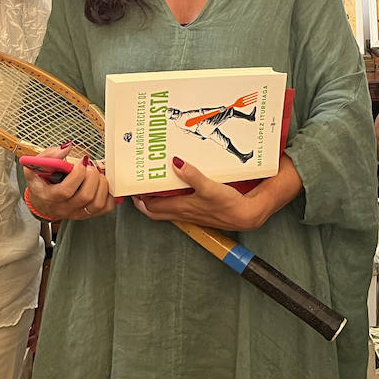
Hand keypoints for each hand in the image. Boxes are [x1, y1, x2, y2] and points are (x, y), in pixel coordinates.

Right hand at [23, 145, 114, 220]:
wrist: (42, 201)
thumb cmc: (41, 182)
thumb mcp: (37, 167)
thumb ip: (49, 155)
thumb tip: (67, 147)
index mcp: (49, 196)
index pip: (66, 190)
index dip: (78, 174)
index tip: (81, 162)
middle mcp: (63, 208)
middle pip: (85, 196)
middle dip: (92, 176)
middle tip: (90, 167)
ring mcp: (77, 213)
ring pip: (97, 203)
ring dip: (102, 184)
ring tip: (97, 175)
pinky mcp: (88, 215)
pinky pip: (106, 208)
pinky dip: (109, 194)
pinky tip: (102, 184)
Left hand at [132, 156, 283, 231]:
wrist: (248, 214)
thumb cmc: (229, 204)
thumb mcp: (210, 188)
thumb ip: (193, 176)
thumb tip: (175, 163)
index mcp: (181, 208)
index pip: (151, 208)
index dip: (138, 200)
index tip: (130, 189)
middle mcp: (183, 212)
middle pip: (155, 210)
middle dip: (144, 200)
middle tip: (137, 186)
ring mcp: (191, 213)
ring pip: (166, 209)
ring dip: (157, 200)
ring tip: (153, 185)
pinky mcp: (200, 210)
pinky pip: (179, 206)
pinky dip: (172, 199)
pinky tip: (177, 188)